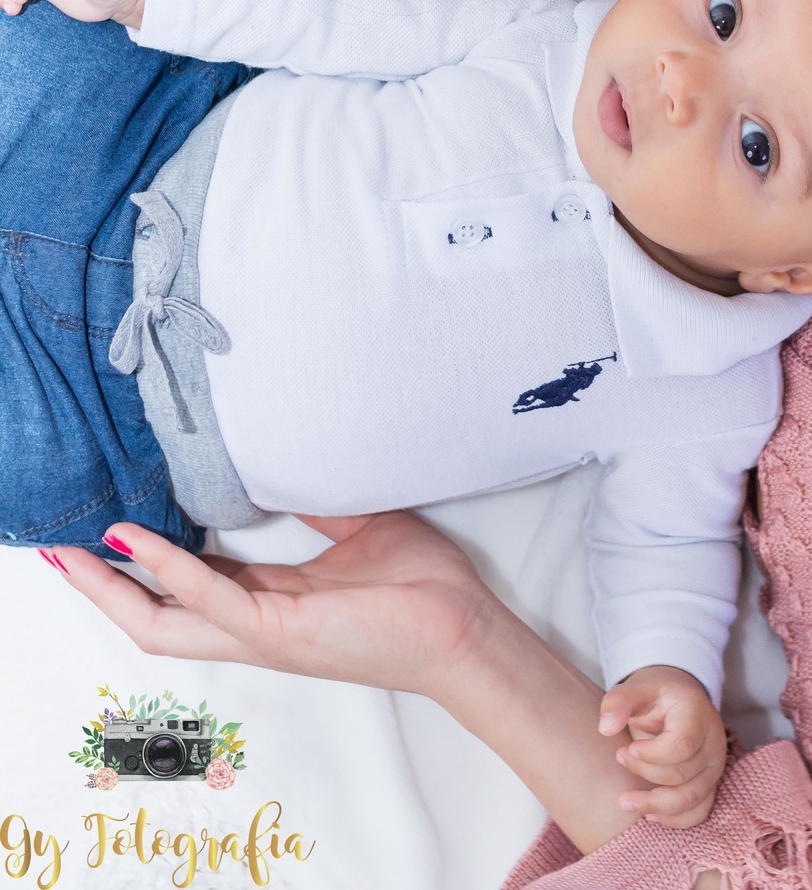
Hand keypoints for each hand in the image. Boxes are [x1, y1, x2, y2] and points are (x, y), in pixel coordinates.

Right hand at [51, 512, 489, 701]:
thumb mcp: (358, 528)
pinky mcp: (281, 631)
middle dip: (104, 589)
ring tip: (73, 555)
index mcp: (271, 601)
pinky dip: (171, 570)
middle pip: (158, 617)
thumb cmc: (423, 586)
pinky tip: (139, 542)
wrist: (464, 628)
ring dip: (114, 589)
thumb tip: (286, 462)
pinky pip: (212, 601)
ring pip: (165, 623)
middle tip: (60, 554)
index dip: (146, 563)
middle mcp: (257, 624)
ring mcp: (265, 634)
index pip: (190, 585)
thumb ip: (316, 506)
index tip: (108, 530)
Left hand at [599, 664, 727, 828]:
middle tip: (619, 757)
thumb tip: (605, 728)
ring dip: (655, 805)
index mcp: (697, 714)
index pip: (682, 745)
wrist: (678, 700)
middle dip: (645, 773)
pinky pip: (698, 813)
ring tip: (625, 801)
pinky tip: (648, 814)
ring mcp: (714, 766)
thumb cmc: (655, 695)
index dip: (652, 755)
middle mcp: (712, 742)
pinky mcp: (710, 784)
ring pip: (691, 800)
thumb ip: (618, 702)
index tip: (627, 748)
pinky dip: (673, 819)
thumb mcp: (636, 688)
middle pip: (682, 774)